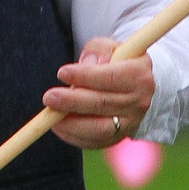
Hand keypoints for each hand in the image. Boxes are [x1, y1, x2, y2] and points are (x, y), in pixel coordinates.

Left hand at [41, 37, 155, 149]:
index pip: (111, 77)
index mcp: (139, 75)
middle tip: (49, 97)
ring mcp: (131, 123)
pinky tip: (58, 126)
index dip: (85, 76)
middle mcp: (139, 102)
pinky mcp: (119, 137)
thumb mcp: (110, 47)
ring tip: (51, 116)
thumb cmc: (116, 62)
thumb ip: (98, 50)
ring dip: (72, 124)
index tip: (61, 72)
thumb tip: (87, 64)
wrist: (132, 86)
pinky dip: (74, 136)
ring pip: (100, 128)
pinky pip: (95, 142)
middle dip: (72, 101)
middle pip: (103, 104)